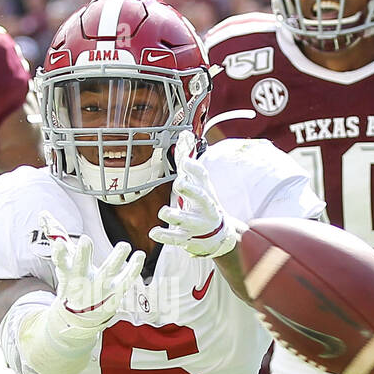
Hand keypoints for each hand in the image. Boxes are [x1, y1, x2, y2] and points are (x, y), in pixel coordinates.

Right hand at [42, 213, 143, 332]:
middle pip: (81, 268)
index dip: (59, 254)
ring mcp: (99, 288)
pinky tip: (139, 255)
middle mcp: (82, 281)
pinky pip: (126, 280)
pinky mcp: (115, 292)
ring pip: (107, 273)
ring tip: (124, 245)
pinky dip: (133, 269)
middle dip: (83, 255)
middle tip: (85, 240)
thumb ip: (55, 236)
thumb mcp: (63, 260)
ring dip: (116, 259)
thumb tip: (43, 213)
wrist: (81, 315)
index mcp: (67, 273)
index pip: (60, 262)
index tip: (58, 244)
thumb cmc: (73, 279)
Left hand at [149, 134, 244, 257]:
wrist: (220, 235)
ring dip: (176, 215)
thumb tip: (185, 134)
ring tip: (164, 212)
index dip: (194, 169)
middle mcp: (204, 207)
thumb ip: (191, 162)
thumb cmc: (205, 204)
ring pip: (187, 220)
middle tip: (179, 183)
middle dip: (191, 190)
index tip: (185, 161)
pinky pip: (176, 238)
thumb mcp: (202, 184)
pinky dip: (165, 236)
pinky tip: (153, 232)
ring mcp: (197, 224)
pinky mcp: (188, 239)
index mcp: (207, 191)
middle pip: (201, 197)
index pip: (203, 177)